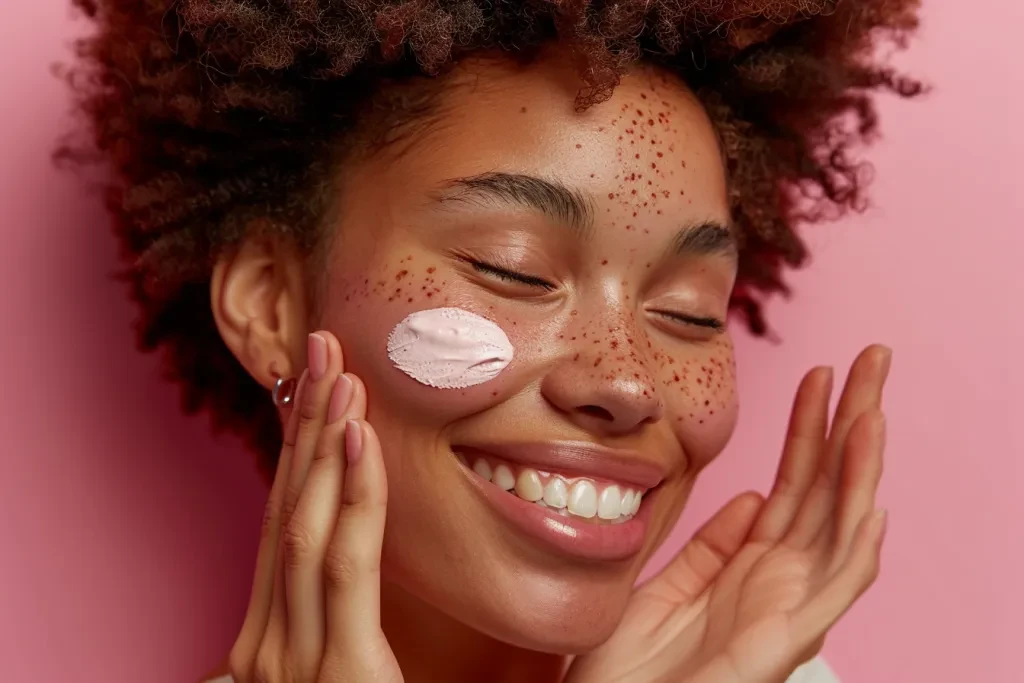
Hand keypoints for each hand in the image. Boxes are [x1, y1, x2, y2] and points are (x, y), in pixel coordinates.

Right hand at [228, 331, 400, 682]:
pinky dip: (354, 494)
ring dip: (322, 441)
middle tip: (322, 350)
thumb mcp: (338, 676)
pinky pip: (345, 565)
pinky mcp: (338, 673)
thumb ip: (335, 632)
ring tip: (341, 374)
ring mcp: (292, 660)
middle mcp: (267, 645)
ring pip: (306, 525)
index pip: (281, 525)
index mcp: (267, 641)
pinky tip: (358, 436)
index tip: (313, 390)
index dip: (295, 451)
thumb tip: (346, 584)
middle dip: (303, 423)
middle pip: (286, 509)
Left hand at [565, 345, 891, 682]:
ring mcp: (787, 610)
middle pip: (826, 490)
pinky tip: (871, 506)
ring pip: (839, 527)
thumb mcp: (666, 587)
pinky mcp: (784, 640)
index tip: (818, 375)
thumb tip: (752, 496)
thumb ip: (713, 545)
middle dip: (850, 424)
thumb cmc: (631, 669)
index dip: (809, 429)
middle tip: (874, 360)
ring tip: (871, 411)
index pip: (793, 484)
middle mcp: (778, 583)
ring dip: (860, 470)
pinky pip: (832, 594)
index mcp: (750, 567)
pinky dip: (855, 551)